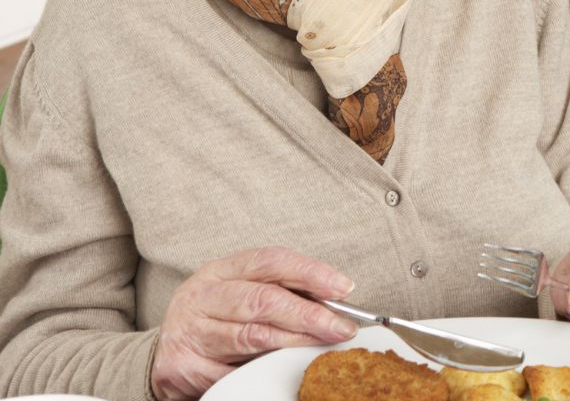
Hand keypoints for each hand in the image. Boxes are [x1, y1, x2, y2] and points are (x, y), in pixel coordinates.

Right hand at [151, 246, 356, 400]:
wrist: (164, 354)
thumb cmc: (215, 318)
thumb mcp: (240, 293)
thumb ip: (280, 292)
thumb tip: (334, 302)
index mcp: (219, 271)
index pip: (270, 261)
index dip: (310, 272)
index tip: (343, 287)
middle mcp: (201, 297)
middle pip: (263, 300)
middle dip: (309, 314)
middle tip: (340, 326)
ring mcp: (189, 331)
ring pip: (251, 336)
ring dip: (293, 342)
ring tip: (322, 344)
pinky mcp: (182, 365)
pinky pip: (232, 371)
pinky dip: (261, 370)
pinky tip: (282, 368)